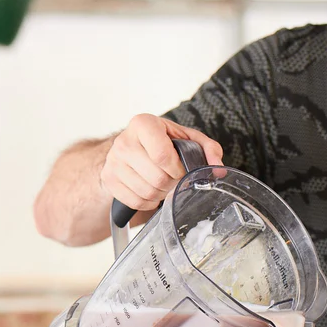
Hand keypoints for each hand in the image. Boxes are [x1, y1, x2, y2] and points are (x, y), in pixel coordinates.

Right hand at [100, 114, 223, 213]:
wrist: (128, 147)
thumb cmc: (160, 141)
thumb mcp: (185, 137)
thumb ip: (207, 148)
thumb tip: (218, 169)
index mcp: (143, 124)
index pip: (162, 154)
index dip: (177, 169)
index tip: (181, 170)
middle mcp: (124, 142)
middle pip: (157, 177)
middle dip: (171, 184)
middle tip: (174, 179)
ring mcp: (113, 162)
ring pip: (146, 192)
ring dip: (161, 194)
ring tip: (163, 185)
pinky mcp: (109, 179)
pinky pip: (135, 201)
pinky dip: (148, 202)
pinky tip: (151, 192)